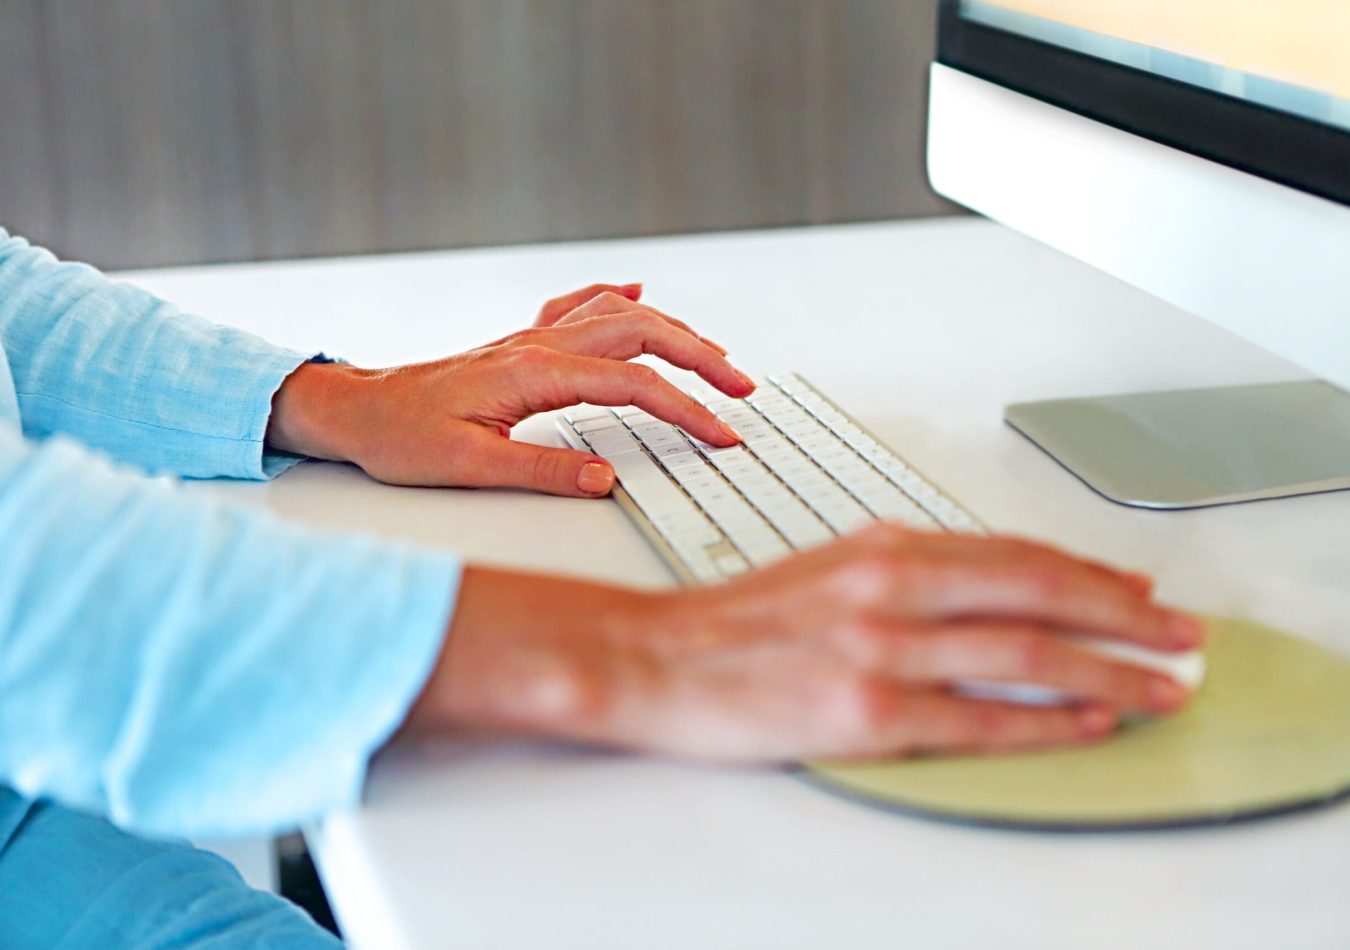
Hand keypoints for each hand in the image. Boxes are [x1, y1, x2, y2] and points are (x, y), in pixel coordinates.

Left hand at [267, 283, 753, 495]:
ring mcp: (532, 339)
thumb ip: (541, 472)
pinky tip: (638, 292)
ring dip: (673, 329)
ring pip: (620, 315)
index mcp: (533, 374)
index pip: (633, 386)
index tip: (722, 434)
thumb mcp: (468, 467)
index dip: (686, 409)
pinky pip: (580, 306)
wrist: (357, 411)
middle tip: (740, 389)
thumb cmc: (402, 438)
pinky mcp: (522, 344)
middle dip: (700, 358)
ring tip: (714, 356)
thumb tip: (606, 481)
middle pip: (642, 333)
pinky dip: (617, 298)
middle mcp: (539, 346)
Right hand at [407, 524, 1203, 760]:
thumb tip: (989, 586)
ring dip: (1108, 671)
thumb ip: (908, 573)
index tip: (1137, 591)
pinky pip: (978, 716)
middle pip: (1038, 593)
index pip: (1013, 553)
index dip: (1089, 572)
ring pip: (1025, 653)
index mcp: (882, 546)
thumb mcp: (829, 568)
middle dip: (1124, 616)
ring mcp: (879, 648)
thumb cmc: (737, 619)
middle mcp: (889, 585)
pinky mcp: (864, 711)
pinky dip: (1045, 721)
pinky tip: (1086, 723)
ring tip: (1159, 686)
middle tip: (1181, 635)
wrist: (653, 656)